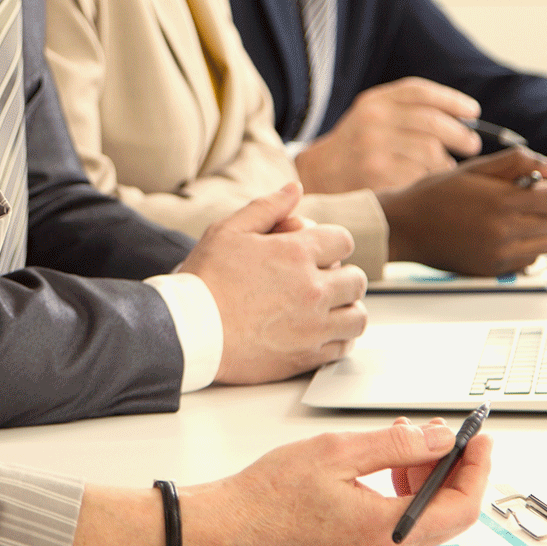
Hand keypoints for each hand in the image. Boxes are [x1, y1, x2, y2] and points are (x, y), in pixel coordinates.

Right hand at [176, 184, 368, 384]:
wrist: (188, 331)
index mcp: (296, 253)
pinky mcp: (306, 356)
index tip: (320, 251)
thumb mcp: (228, 230)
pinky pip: (344, 347)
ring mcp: (312, 326)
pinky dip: (340, 338)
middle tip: (324, 280)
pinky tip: (323, 332)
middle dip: (343, 275)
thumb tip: (295, 189)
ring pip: (358, 317)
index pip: (343, 241)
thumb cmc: (204, 280)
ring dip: (347, 308)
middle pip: (356, 279)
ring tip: (329, 308)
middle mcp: (312, 289)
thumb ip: (267, 207)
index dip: (332, 242)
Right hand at [184, 419, 492, 545]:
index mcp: (387, 529)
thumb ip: (394, 444)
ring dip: (430, 477)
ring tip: (409, 441)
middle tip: (452, 434)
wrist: (230, 529)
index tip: (479, 437)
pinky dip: (408, 490)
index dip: (478, 467)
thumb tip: (436, 437)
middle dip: (457, 469)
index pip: (461, 505)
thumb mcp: (337, 452)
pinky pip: (404, 522)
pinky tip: (388, 464)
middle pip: (451, 514)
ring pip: (428, 517)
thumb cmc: (269, 497)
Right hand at [293, 78, 480, 193]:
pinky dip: (431, 181)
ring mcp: (374, 149)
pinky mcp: (377, 176)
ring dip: (446, 163)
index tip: (473, 112)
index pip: (421, 92)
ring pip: (432, 153)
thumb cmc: (356, 147)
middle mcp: (373, 121)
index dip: (453, 100)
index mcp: (374, 102)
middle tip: (472, 145)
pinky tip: (427, 183)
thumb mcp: (372, 117)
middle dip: (461, 135)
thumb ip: (408, 111)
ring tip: (444, 168)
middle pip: (433, 123)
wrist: (318, 176)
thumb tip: (465, 116)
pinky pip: (421, 177)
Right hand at [376, 146, 546, 276]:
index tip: (537, 188)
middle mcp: (503, 231)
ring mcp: (499, 254)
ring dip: (539, 232)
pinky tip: (504, 237)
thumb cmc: (434, 194)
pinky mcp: (492, 270)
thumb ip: (516, 163)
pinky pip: (528, 262)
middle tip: (523, 203)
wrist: (404, 227)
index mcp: (501, 201)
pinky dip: (524, 249)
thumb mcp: (473, 169)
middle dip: (545, 210)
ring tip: (515, 221)